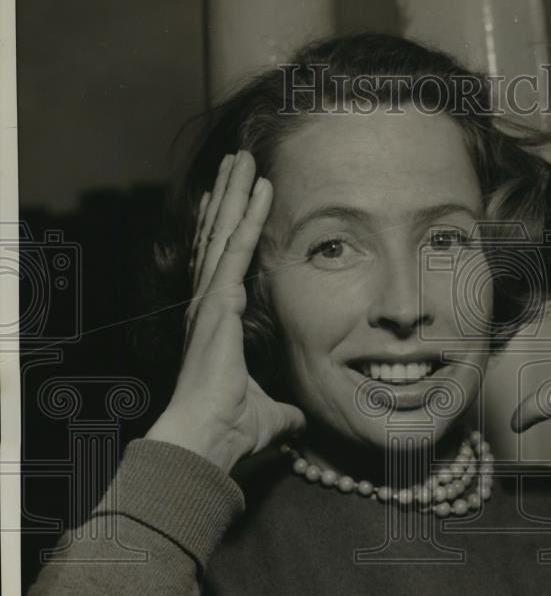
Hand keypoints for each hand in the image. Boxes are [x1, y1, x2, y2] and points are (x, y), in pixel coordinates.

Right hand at [146, 150, 304, 473]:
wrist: (208, 437)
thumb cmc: (230, 429)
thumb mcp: (268, 413)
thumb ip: (283, 412)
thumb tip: (299, 424)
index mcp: (214, 324)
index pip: (220, 264)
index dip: (226, 231)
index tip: (232, 201)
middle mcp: (205, 304)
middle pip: (217, 238)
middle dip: (229, 198)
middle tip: (237, 163)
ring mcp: (208, 299)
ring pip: (224, 233)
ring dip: (236, 193)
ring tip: (242, 159)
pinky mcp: (217, 301)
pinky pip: (235, 248)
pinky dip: (248, 216)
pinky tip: (259, 188)